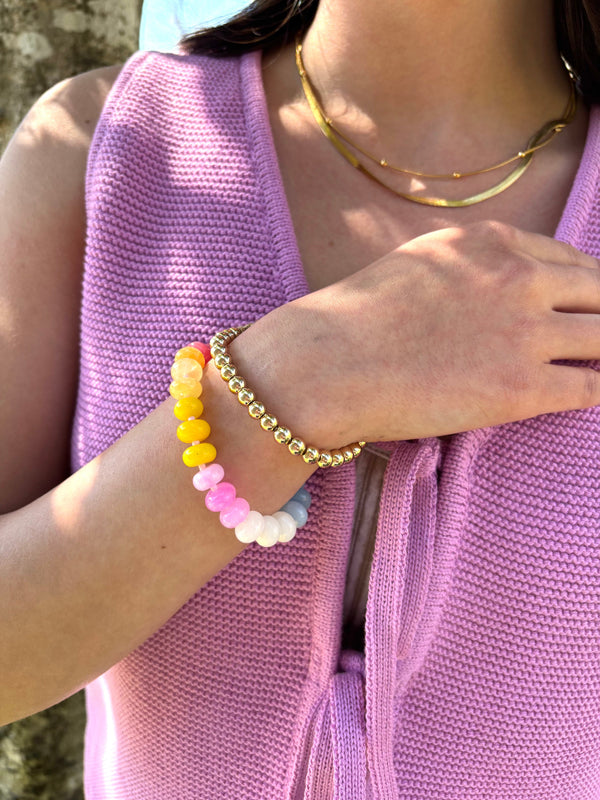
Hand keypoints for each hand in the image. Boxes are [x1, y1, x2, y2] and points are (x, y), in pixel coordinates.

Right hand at [233, 221, 599, 444]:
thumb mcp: (420, 262)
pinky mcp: (522, 388)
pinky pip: (592, 386)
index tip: (586, 304)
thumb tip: (496, 281)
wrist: (330, 363)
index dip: (586, 286)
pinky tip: (598, 391)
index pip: (569, 259)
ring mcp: (525, 334)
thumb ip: (469, 264)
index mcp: (492, 243)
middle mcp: (519, 278)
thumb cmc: (359, 316)